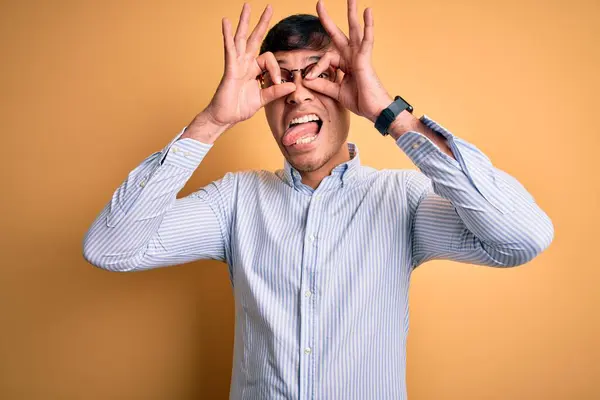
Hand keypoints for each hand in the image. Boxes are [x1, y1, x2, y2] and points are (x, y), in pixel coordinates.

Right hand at [204, 4, 296, 127]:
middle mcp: (245, 63)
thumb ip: (276, 91)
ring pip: (241, 38)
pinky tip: (226, 22)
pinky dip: (228, 36)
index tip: (278, 82)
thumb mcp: (262, 99)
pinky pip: (230, 50)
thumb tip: (292, 85)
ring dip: (244, 22)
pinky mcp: (230, 69)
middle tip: (269, 7)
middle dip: (262, 23)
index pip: (269, 59)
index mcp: (253, 69)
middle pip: (254, 38)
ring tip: (247, 6)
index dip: (276, 69)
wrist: (225, 117)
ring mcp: (236, 64)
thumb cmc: (240, 108)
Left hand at [303, 0, 392, 122]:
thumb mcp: (336, 92)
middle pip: (339, 34)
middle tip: (319, 3)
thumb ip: (322, 85)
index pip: (326, 58)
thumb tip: (305, 80)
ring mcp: (360, 57)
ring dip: (352, 14)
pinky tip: (367, 12)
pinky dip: (368, 26)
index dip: (316, 67)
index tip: (309, 78)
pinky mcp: (366, 60)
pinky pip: (367, 40)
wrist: (375, 111)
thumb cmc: (361, 101)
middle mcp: (352, 57)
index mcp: (346, 64)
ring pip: (354, 31)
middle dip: (328, 20)